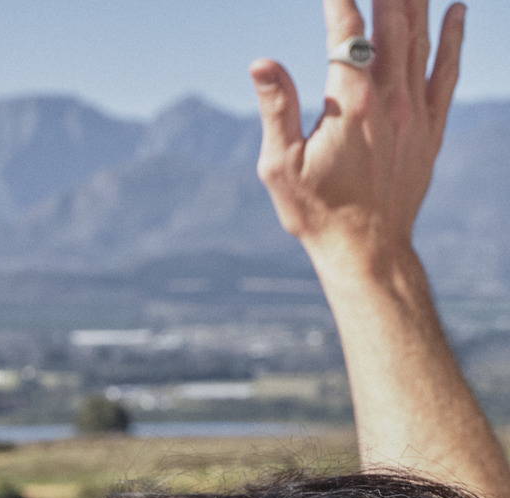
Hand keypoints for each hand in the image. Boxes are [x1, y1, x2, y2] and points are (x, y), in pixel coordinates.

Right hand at [252, 0, 463, 271]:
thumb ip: (277, 107)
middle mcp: (390, 100)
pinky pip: (447, 71)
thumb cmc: (315, 211)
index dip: (340, 1)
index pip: (347, 35)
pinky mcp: (431, 127)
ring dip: (416, 3)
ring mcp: (416, 112)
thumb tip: (261, 62)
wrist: (366, 251)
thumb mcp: (280, 165)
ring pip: (421, 40)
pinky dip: (453, 37)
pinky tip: (456, 10)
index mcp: (351, 106)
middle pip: (392, 25)